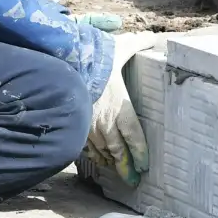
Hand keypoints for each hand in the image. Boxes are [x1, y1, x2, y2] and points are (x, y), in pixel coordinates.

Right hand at [86, 32, 157, 183]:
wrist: (65, 62)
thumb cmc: (96, 57)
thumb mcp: (121, 47)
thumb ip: (138, 43)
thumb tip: (153, 37)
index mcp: (120, 105)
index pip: (134, 135)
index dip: (140, 152)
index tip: (145, 166)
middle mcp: (105, 119)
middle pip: (118, 149)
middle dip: (125, 166)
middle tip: (132, 180)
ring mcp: (88, 123)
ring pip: (101, 148)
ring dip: (108, 160)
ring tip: (113, 169)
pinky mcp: (74, 121)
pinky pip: (84, 143)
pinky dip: (90, 153)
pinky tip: (94, 157)